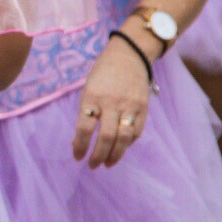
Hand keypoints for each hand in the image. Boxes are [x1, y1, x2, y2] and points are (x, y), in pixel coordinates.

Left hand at [71, 36, 150, 168]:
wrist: (129, 55)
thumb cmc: (102, 74)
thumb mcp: (88, 89)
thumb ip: (87, 112)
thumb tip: (81, 139)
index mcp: (91, 97)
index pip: (84, 128)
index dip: (80, 146)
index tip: (77, 157)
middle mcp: (111, 103)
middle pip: (105, 137)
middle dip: (98, 156)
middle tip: (93, 165)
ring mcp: (129, 106)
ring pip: (124, 138)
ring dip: (115, 155)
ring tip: (108, 163)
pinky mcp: (144, 108)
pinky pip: (137, 131)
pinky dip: (128, 143)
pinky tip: (121, 148)